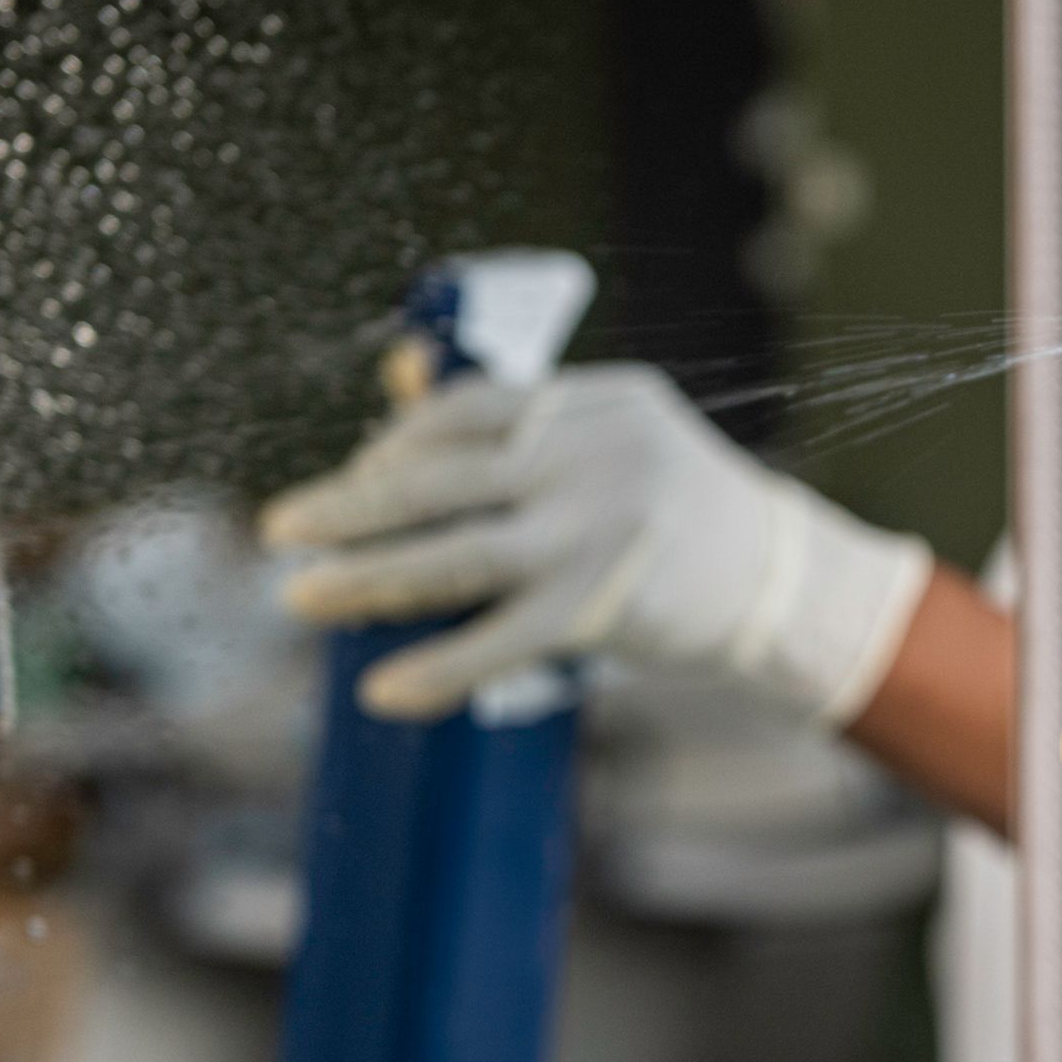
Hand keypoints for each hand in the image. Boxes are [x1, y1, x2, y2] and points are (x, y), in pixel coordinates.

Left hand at [261, 363, 931, 724]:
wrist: (782, 583)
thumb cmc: (680, 507)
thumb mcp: (611, 435)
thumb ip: (512, 411)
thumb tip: (401, 371)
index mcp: (594, 402)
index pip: (468, 409)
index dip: (396, 443)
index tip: (357, 476)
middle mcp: (592, 456)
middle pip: (441, 478)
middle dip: (349, 505)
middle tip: (280, 530)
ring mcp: (598, 534)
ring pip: (454, 556)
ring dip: (365, 580)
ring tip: (302, 599)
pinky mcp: (604, 608)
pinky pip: (499, 642)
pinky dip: (438, 669)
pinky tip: (386, 690)